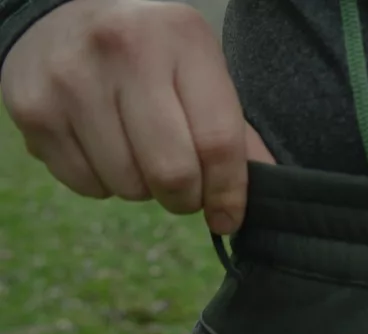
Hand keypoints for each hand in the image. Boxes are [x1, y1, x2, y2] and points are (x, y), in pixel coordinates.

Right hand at [0, 0, 273, 234]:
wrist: (62, 17)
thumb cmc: (151, 53)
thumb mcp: (201, 71)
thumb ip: (236, 131)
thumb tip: (269, 189)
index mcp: (182, 39)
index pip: (218, 141)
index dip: (228, 193)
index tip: (228, 217)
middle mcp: (124, 50)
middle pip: (172, 173)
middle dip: (186, 198)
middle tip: (184, 187)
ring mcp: (72, 79)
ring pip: (128, 186)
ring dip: (143, 188)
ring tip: (139, 153)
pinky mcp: (34, 108)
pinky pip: (86, 186)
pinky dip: (103, 183)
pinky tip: (104, 147)